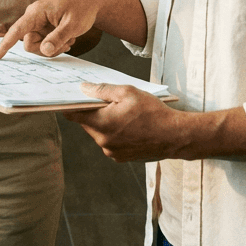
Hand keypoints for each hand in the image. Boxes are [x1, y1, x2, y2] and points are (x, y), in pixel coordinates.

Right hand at [0, 0, 101, 59]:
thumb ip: (58, 37)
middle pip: (29, 44)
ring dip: (53, 48)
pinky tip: (65, 42)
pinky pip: (40, 44)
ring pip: (37, 47)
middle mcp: (33, 18)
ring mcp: (37, 25)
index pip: (17, 30)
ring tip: (69, 38)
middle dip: (46, 49)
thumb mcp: (73, 24)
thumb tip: (45, 50)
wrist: (90, 3)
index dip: (5, 44)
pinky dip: (52, 46)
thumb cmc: (82, 9)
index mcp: (36, 12)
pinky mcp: (42, 30)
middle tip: (66, 42)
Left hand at [65, 83, 185, 162]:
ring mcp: (112, 152)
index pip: (73, 115)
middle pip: (87, 123)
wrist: (175, 137)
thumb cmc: (153, 113)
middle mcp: (103, 141)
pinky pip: (110, 142)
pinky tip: (130, 126)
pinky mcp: (121, 158)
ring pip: (99, 133)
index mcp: (102, 123)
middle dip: (94, 112)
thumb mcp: (128, 92)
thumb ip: (102, 90)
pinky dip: (115, 134)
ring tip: (124, 114)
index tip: (70, 97)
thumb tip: (84, 88)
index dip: (70, 104)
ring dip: (106, 123)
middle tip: (108, 102)